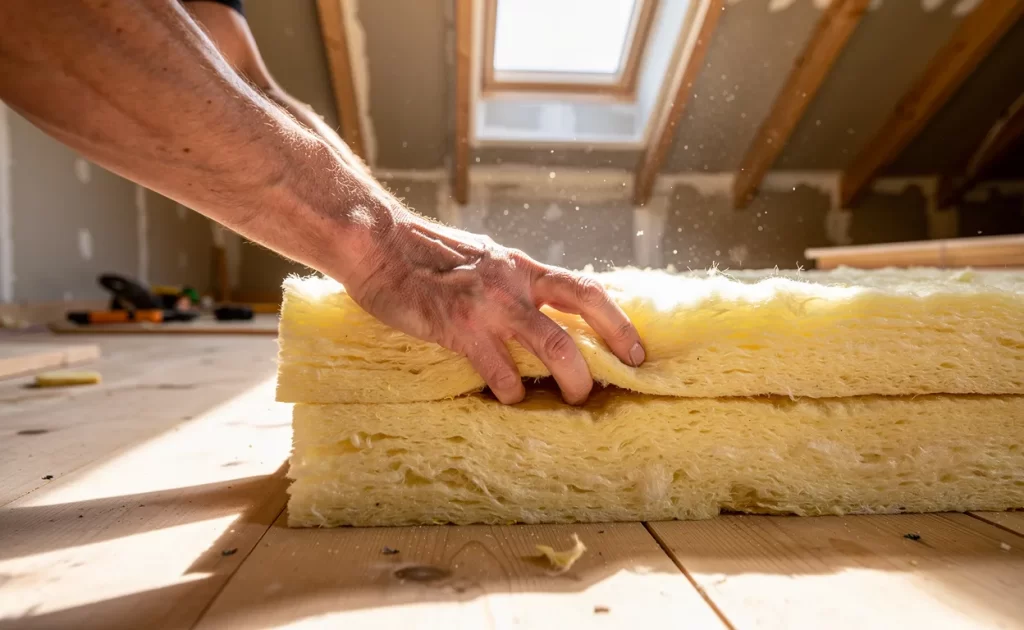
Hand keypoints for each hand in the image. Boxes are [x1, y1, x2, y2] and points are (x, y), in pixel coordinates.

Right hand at [342, 208, 645, 404]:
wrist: (378, 245)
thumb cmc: (426, 257)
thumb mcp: (482, 260)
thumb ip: (512, 284)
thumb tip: (541, 310)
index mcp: (521, 267)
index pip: (584, 288)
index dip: (618, 319)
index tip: (637, 347)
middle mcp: (514, 282)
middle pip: (583, 313)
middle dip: (613, 346)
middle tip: (625, 375)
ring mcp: (490, 305)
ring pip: (555, 347)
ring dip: (573, 380)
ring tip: (575, 399)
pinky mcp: (461, 327)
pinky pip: (501, 371)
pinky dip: (512, 391)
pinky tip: (509, 397)